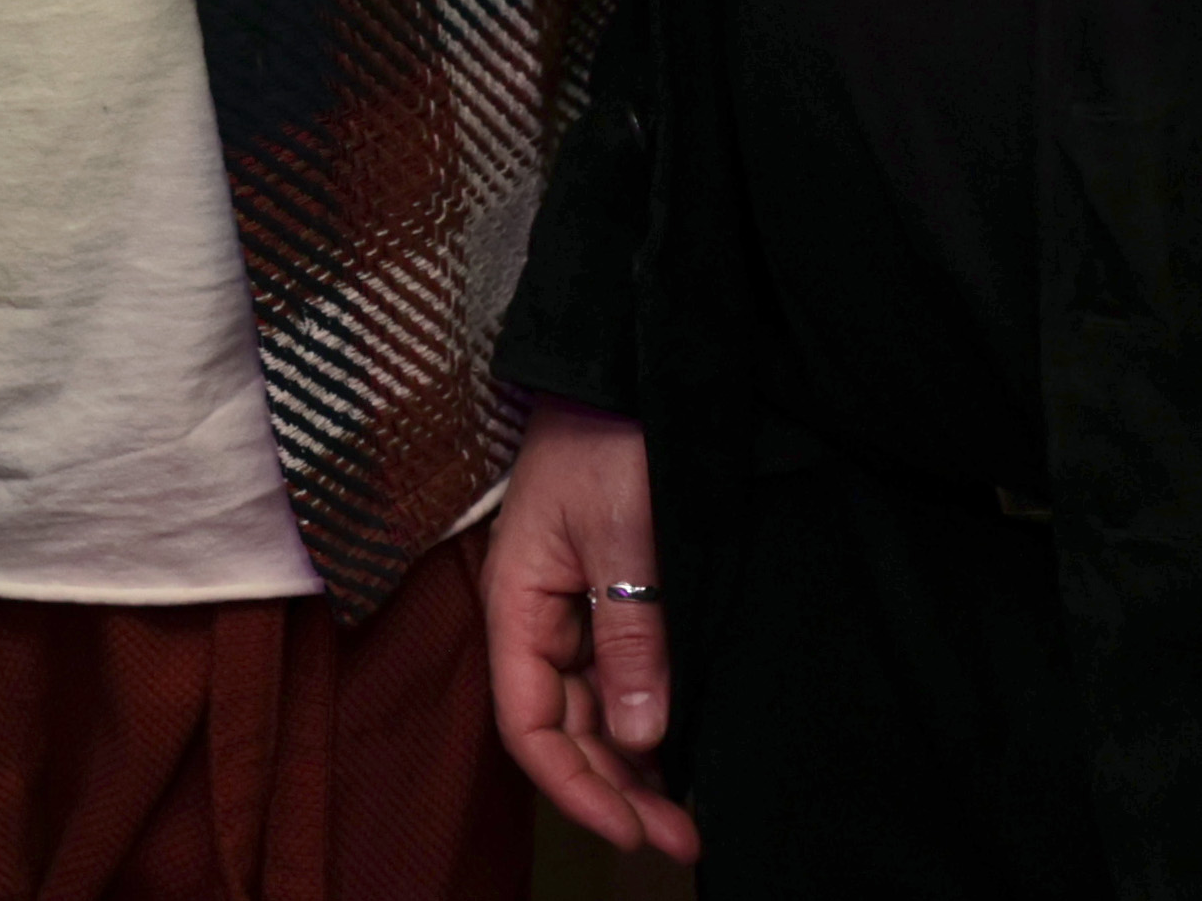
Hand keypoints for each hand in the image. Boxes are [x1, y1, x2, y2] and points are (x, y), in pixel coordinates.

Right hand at [483, 396, 699, 862]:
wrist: (625, 363)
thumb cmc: (610, 434)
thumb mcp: (624, 532)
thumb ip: (631, 633)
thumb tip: (638, 735)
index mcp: (517, 601)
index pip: (529, 722)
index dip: (576, 785)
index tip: (632, 829)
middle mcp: (535, 615)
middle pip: (561, 728)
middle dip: (613, 790)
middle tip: (680, 838)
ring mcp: (570, 608)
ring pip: (589, 711)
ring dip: (629, 765)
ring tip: (685, 815)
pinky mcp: (607, 595)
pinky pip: (612, 678)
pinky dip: (640, 721)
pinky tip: (674, 751)